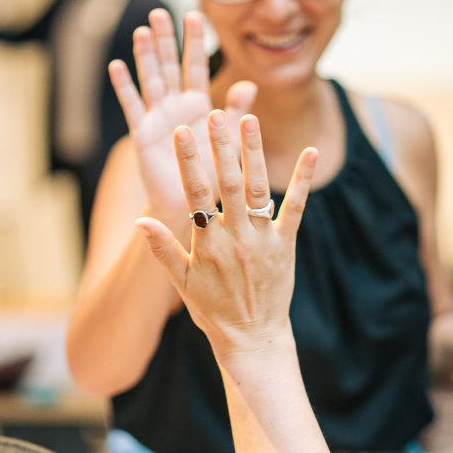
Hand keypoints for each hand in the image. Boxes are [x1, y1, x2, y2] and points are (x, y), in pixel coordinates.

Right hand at [110, 10, 256, 224]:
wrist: (190, 205)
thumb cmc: (210, 175)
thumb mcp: (228, 140)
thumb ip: (234, 112)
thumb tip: (249, 85)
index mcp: (197, 105)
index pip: (196, 66)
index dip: (195, 41)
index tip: (195, 14)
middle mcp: (175, 107)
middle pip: (170, 66)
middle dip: (166, 40)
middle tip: (159, 12)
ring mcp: (157, 118)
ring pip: (151, 81)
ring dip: (146, 56)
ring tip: (143, 31)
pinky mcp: (143, 134)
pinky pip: (133, 107)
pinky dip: (125, 87)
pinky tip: (116, 66)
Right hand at [134, 109, 316, 360]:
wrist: (252, 337)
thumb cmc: (212, 309)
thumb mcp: (181, 282)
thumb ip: (162, 249)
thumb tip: (139, 221)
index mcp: (208, 245)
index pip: (195, 195)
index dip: (190, 163)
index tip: (183, 133)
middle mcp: (237, 238)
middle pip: (229, 185)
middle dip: (223, 148)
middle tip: (217, 114)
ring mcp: (264, 240)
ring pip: (260, 189)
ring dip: (255, 153)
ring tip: (249, 119)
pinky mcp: (286, 244)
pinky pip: (297, 208)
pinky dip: (305, 180)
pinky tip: (312, 152)